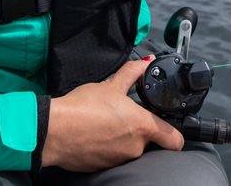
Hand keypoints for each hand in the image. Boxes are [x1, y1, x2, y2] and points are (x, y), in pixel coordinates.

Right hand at [42, 56, 184, 171]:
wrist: (55, 131)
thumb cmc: (82, 108)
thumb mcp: (111, 85)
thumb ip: (132, 73)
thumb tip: (145, 62)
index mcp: (143, 126)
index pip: (174, 139)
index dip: (175, 134)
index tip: (171, 128)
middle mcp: (135, 147)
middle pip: (149, 142)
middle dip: (139, 130)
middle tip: (123, 116)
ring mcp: (120, 160)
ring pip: (129, 149)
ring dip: (122, 138)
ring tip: (105, 123)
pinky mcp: (104, 167)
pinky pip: (113, 156)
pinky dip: (107, 147)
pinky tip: (95, 134)